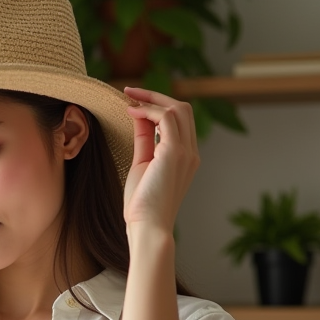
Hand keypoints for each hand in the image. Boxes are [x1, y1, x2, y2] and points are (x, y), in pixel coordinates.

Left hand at [121, 86, 200, 235]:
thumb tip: (139, 116)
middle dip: (156, 97)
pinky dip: (148, 111)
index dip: (157, 107)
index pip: (179, 120)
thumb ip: (144, 139)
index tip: (134, 103)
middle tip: (130, 93)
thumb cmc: (142, 203)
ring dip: (151, 100)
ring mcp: (186, 152)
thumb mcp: (143, 163)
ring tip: (129, 101)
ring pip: (178, 108)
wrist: (148, 226)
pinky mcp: (175, 152)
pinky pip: (166, 118)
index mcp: (186, 156)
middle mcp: (191, 152)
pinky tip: (131, 112)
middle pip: (183, 109)